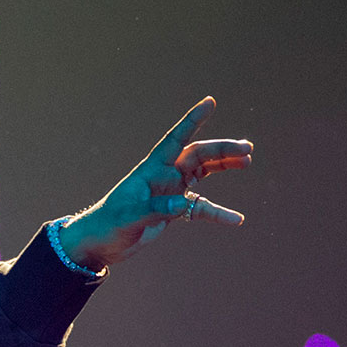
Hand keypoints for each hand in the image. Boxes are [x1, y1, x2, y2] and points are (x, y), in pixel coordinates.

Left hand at [58, 97, 252, 271]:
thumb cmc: (108, 224)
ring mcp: (170, 192)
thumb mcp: (130, 216)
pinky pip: (200, 207)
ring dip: (224, 166)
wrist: (99, 244)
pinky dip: (217, 212)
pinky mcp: (172, 210)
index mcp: (151, 170)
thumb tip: (184, 204)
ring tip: (247, 162)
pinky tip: (235, 220)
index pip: (175, 139)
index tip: (210, 102)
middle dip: (222, 150)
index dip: (192, 120)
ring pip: (203, 172)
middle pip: (198, 155)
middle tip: (247, 150)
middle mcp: (164, 176)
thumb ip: (157, 208)